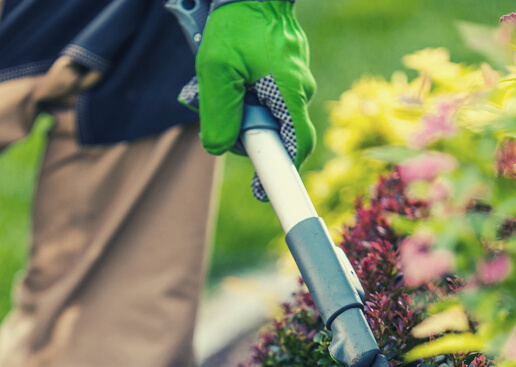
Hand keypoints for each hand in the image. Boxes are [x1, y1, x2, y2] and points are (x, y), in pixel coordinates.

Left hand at [195, 0, 315, 168]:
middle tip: (221, 112)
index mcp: (290, 93)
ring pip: (269, 113)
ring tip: (224, 84)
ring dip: (243, 110)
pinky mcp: (287, 72)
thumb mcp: (216, 70)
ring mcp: (296, 79)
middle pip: (275, 133)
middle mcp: (300, 89)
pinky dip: (248, 94)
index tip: (263, 192)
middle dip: (246, 132)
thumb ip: (217, 113)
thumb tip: (218, 147)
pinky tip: (233, 75)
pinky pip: (269, 96)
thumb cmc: (236, 25)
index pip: (296, 147)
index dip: (281, 175)